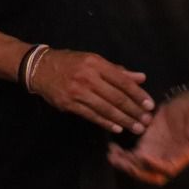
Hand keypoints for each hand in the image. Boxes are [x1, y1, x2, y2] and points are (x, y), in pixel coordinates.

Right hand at [28, 48, 154, 134]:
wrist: (38, 68)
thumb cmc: (69, 63)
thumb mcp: (92, 60)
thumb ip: (117, 70)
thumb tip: (141, 78)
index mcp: (95, 63)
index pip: (123, 81)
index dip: (138, 95)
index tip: (150, 105)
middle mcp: (87, 77)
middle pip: (116, 97)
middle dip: (134, 111)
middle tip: (147, 121)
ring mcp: (76, 91)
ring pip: (105, 109)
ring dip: (124, 120)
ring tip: (137, 128)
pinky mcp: (68, 103)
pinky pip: (91, 115)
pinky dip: (106, 123)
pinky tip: (117, 128)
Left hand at [107, 92, 188, 185]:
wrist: (184, 104)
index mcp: (184, 155)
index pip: (169, 169)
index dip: (155, 166)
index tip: (142, 156)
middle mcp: (169, 158)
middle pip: (152, 175)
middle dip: (136, 171)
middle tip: (121, 161)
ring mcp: (156, 154)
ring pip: (139, 168)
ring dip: (125, 165)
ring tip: (111, 155)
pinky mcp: (146, 146)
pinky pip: (132, 157)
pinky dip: (121, 156)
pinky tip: (112, 148)